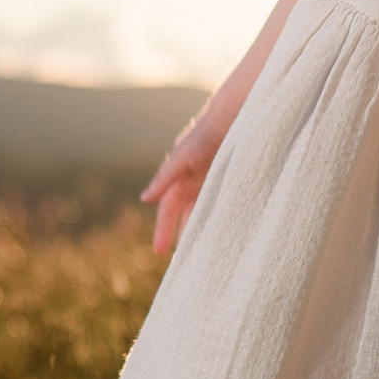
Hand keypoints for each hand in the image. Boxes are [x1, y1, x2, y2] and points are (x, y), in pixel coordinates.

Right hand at [138, 116, 221, 254]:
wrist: (233, 117)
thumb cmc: (205, 135)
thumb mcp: (183, 158)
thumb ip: (164, 178)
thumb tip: (144, 199)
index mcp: (179, 178)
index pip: (168, 209)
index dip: (163, 229)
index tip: (159, 252)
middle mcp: (193, 181)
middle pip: (183, 214)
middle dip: (180, 233)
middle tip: (180, 261)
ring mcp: (211, 181)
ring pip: (202, 211)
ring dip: (200, 228)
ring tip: (203, 251)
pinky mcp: (227, 179)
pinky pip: (219, 203)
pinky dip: (218, 217)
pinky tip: (224, 230)